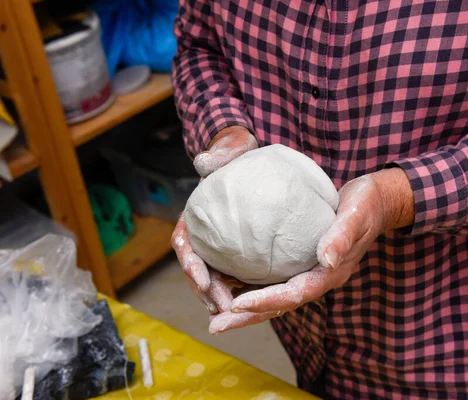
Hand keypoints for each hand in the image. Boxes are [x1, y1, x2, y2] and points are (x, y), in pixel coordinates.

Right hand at [172, 126, 256, 312]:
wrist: (249, 157)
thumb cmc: (236, 153)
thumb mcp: (229, 149)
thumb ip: (219, 154)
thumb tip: (204, 160)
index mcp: (195, 215)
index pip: (184, 243)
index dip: (190, 263)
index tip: (201, 279)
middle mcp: (204, 233)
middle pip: (198, 269)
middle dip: (206, 291)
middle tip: (222, 307)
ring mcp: (219, 243)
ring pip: (214, 277)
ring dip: (220, 297)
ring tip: (233, 314)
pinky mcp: (237, 249)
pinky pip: (236, 273)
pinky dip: (240, 289)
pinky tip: (253, 303)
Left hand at [207, 168, 414, 333]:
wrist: (374, 202)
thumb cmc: (366, 205)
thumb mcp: (357, 214)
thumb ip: (343, 235)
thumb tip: (327, 259)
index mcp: (330, 273)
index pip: (295, 294)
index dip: (266, 301)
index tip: (236, 304)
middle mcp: (317, 278)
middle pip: (279, 305)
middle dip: (247, 316)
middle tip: (215, 325)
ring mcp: (309, 273)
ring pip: (273, 297)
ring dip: (245, 307)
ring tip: (214, 314)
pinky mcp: (301, 263)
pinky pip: (274, 280)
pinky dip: (250, 286)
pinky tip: (227, 282)